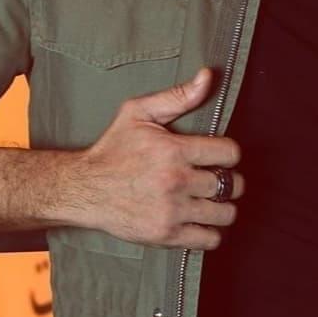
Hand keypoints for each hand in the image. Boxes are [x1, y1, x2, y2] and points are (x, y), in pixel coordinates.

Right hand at [58, 66, 244, 249]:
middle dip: (230, 181)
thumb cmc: (113, 149)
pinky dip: (211, 232)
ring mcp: (172, 211)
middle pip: (232, 185)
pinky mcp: (166, 234)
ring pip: (225, 214)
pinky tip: (201, 221)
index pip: (230, 154)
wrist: (85, 189)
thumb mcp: (138, 112)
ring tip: (211, 201)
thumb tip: (207, 76)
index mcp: (174, 150)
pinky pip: (209, 239)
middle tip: (218, 180)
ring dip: (223, 207)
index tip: (220, 157)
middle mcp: (176, 181)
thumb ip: (177, 96)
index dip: (229, 154)